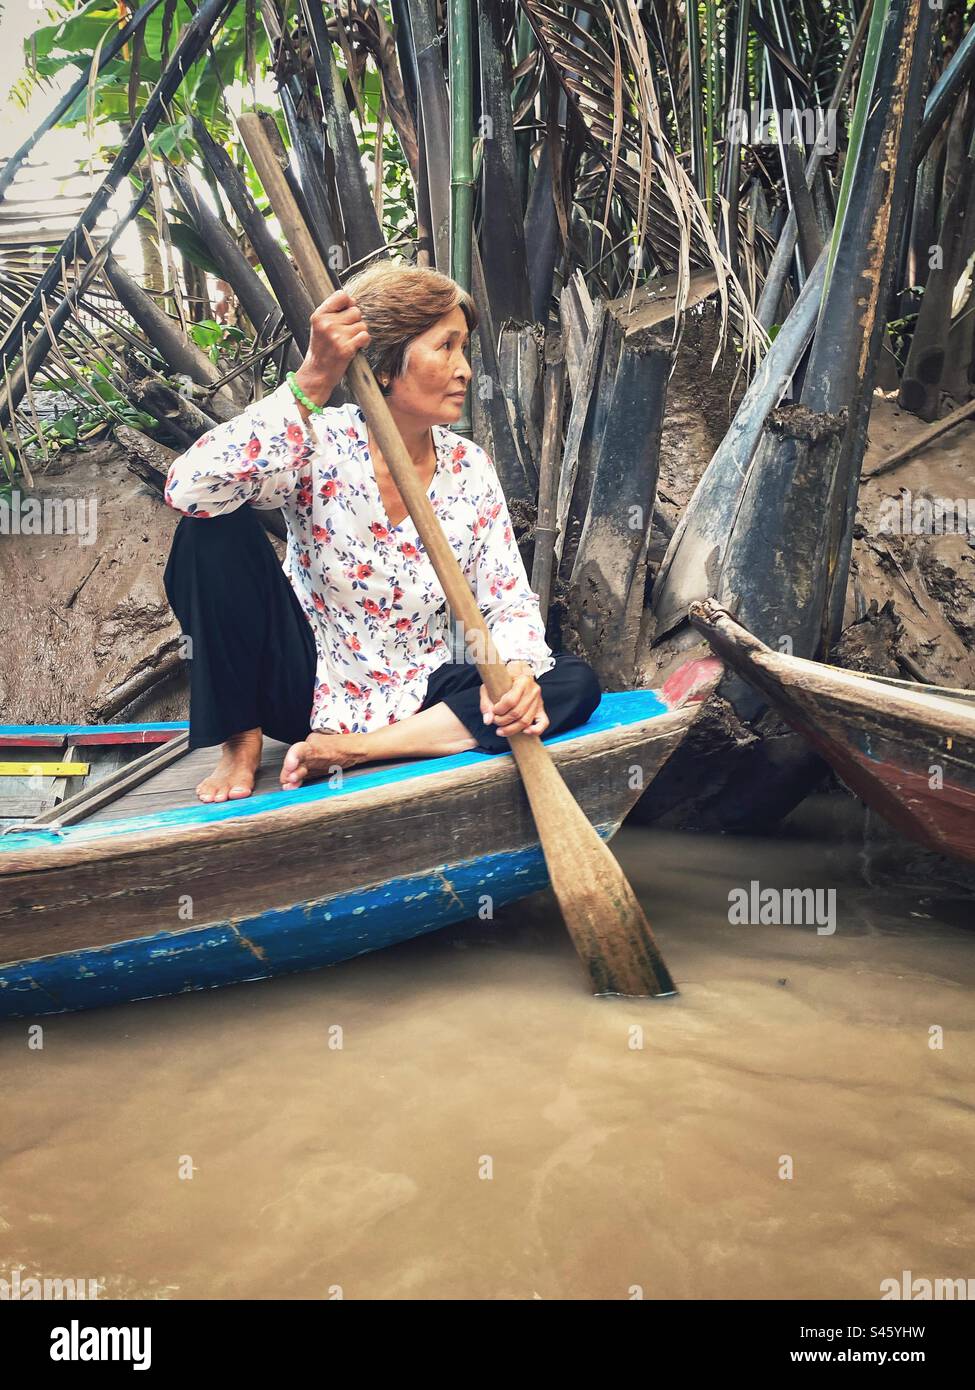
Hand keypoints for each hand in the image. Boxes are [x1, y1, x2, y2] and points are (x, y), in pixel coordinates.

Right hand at [292, 290, 370, 419]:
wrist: (316, 374)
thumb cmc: (321, 351)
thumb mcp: (319, 327)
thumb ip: (333, 312)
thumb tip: (353, 300)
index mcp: (319, 315)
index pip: (342, 296)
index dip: (348, 303)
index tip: (346, 314)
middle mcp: (327, 324)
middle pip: (355, 311)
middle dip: (355, 322)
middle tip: (346, 333)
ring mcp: (336, 336)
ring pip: (362, 324)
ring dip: (359, 333)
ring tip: (349, 341)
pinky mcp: (346, 348)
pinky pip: (365, 336)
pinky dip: (364, 342)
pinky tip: (356, 347)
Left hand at [479, 661, 548, 737]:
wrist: (518, 673)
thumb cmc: (503, 679)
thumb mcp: (490, 685)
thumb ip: (486, 702)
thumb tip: (488, 720)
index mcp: (522, 681)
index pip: (510, 701)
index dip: (499, 710)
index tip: (493, 710)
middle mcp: (533, 690)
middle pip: (517, 713)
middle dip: (502, 721)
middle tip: (495, 721)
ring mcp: (538, 700)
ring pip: (526, 721)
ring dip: (511, 729)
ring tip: (501, 730)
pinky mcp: (541, 709)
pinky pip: (543, 723)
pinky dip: (535, 730)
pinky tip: (524, 732)